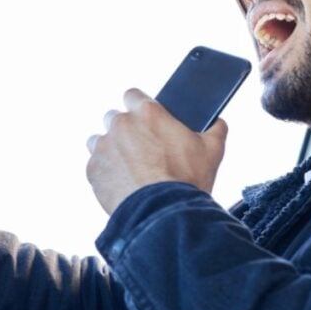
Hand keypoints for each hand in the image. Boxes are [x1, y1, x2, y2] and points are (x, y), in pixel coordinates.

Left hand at [86, 89, 227, 214]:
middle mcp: (120, 124)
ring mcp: (103, 146)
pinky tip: (122, 184)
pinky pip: (95, 165)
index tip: (144, 119)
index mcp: (147, 113)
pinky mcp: (93, 169)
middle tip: (141, 149)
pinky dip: (105, 172)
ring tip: (128, 168)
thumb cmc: (187, 181)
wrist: (162, 214)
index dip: (139, 106)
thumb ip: (215, 129)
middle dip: (125, 130)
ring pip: (100, 140)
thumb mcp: (212, 151)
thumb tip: (218, 122)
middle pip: (115, 117)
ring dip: (111, 149)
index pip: (133, 95)